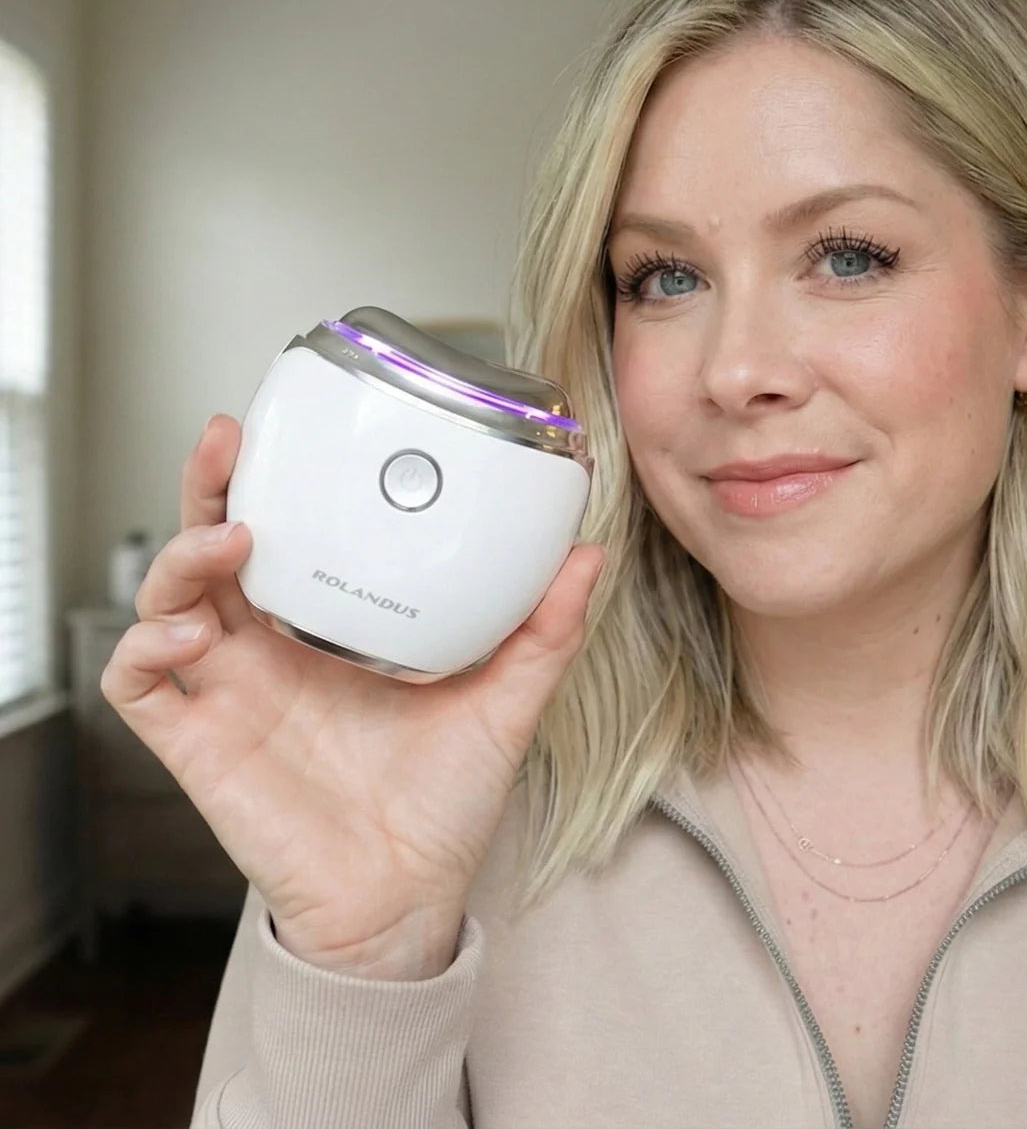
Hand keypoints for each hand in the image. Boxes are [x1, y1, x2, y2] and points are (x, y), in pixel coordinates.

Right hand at [101, 414, 602, 979]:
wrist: (405, 895)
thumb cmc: (442, 801)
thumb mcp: (504, 701)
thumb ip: (543, 631)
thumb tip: (587, 557)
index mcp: (331, 629)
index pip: (292, 535)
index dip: (282, 482)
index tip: (304, 431)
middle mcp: (272, 650)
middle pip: (215, 546)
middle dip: (212, 487)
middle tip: (230, 439)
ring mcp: (228, 691)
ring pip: (167, 596)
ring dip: (183, 554)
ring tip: (234, 537)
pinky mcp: (196, 741)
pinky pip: (139, 681)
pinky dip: (144, 644)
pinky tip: (188, 629)